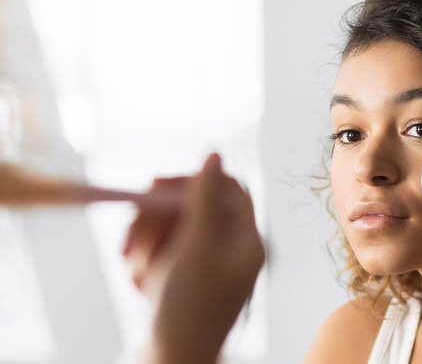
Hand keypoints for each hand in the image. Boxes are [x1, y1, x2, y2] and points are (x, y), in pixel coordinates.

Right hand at [123, 154, 264, 363]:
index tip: (155, 185)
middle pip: (193, 207)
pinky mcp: (184, 279)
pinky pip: (160, 252)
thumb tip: (215, 153)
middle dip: (157, 222)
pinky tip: (141, 288)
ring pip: (171, 229)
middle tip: (130, 243)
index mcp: (246, 241)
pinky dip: (145, 264)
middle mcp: (231, 250)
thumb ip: (204, 199)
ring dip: (146, 245)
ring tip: (136, 273)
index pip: (229, 188)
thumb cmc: (188, 311)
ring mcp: (207, 265)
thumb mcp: (197, 248)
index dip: (192, 180)